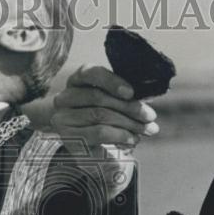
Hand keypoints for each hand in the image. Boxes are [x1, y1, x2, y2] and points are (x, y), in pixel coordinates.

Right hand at [51, 66, 158, 197]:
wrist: (84, 141)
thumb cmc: (102, 116)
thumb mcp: (112, 101)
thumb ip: (124, 97)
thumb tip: (146, 107)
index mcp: (77, 81)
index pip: (89, 73)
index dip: (111, 81)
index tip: (131, 92)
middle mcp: (64, 97)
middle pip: (97, 97)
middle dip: (129, 107)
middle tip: (151, 116)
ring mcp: (63, 118)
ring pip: (98, 115)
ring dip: (128, 123)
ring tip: (147, 129)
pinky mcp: (68, 137)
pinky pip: (97, 133)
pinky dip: (119, 135)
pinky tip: (132, 139)